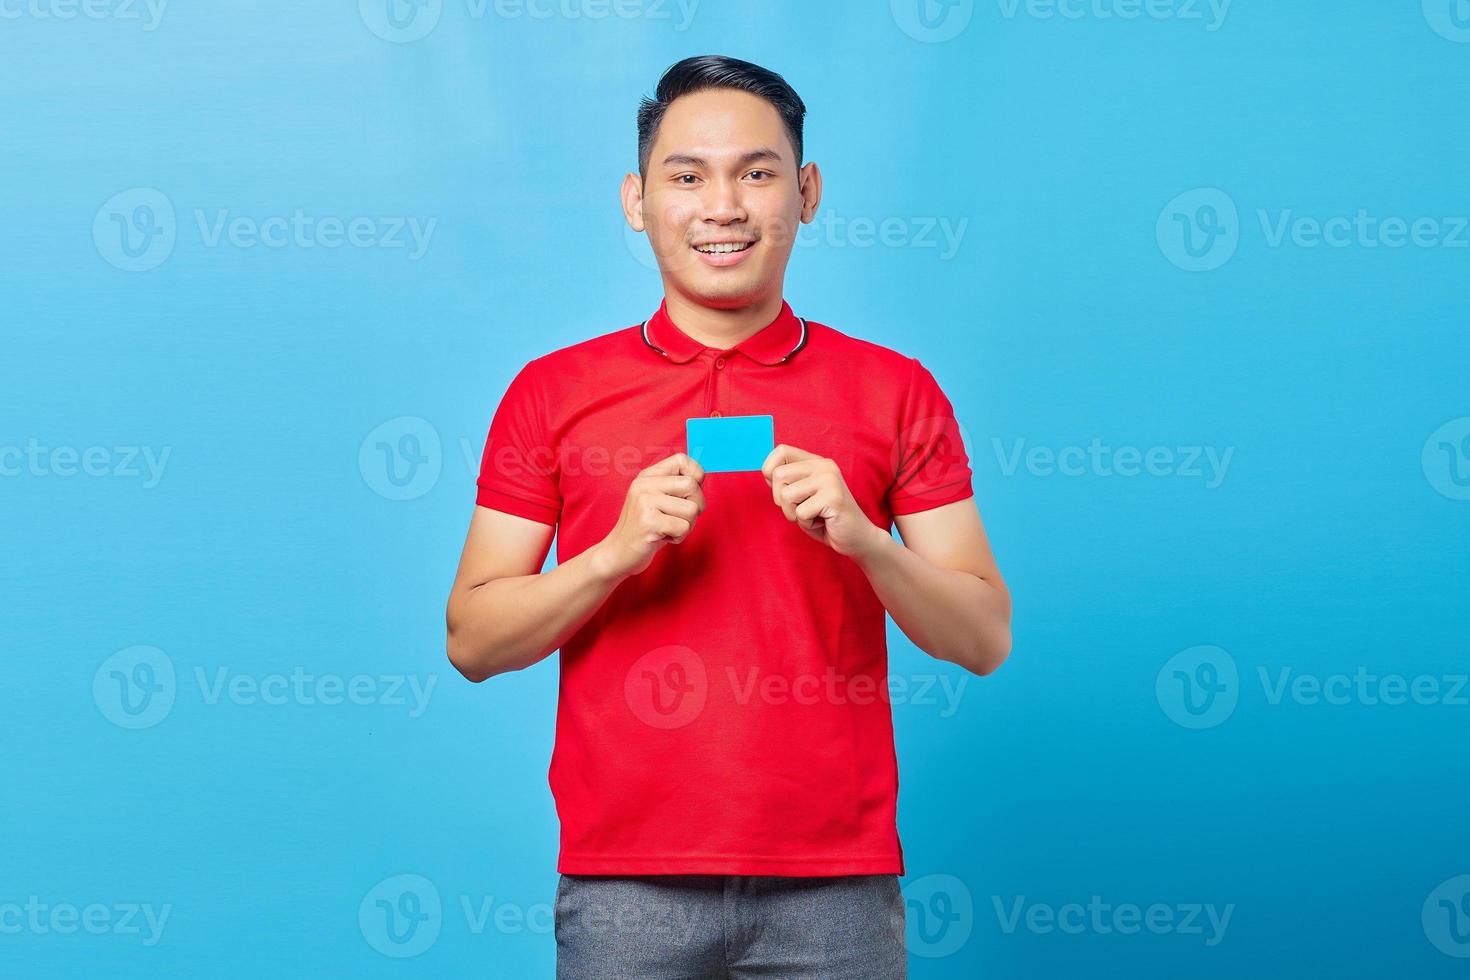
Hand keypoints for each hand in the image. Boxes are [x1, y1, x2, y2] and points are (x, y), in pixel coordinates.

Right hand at [594, 452, 705, 579]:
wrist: (618, 553)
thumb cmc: (646, 528)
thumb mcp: (658, 500)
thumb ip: (676, 487)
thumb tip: (700, 477)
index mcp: (646, 476)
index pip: (682, 460)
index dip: (696, 476)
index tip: (689, 494)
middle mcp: (644, 485)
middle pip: (691, 485)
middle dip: (696, 506)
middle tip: (681, 518)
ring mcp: (644, 502)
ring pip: (691, 509)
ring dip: (687, 525)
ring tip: (669, 529)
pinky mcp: (648, 522)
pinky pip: (683, 527)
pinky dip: (679, 537)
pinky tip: (663, 537)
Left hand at [762, 444, 884, 559]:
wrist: (857, 539)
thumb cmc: (825, 519)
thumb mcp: (802, 496)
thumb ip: (788, 482)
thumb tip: (767, 472)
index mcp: (816, 462)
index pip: (781, 450)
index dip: (770, 470)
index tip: (781, 489)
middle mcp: (824, 466)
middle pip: (778, 475)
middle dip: (781, 500)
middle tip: (801, 509)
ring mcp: (829, 480)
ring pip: (786, 495)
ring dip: (793, 513)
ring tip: (813, 515)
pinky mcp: (833, 497)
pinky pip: (800, 512)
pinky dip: (807, 524)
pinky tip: (823, 522)